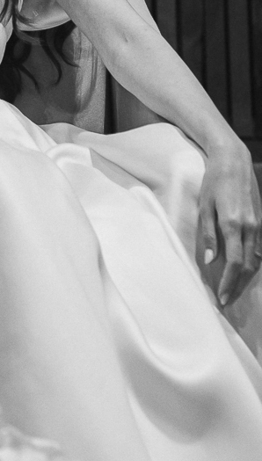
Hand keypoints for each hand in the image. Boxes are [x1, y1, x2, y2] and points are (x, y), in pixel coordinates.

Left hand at [197, 139, 261, 306]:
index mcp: (234, 224)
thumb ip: (209, 234)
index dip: (229, 283)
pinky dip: (252, 263)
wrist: (233, 160)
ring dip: (246, 277)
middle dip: (237, 285)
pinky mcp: (261, 221)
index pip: (234, 263)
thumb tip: (211, 260)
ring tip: (233, 289)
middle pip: (248, 266)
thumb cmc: (213, 181)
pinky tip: (244, 270)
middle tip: (227, 300)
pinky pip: (259, 249)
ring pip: (256, 260)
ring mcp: (259, 225)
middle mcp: (250, 227)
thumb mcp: (205, 206)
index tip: (222, 297)